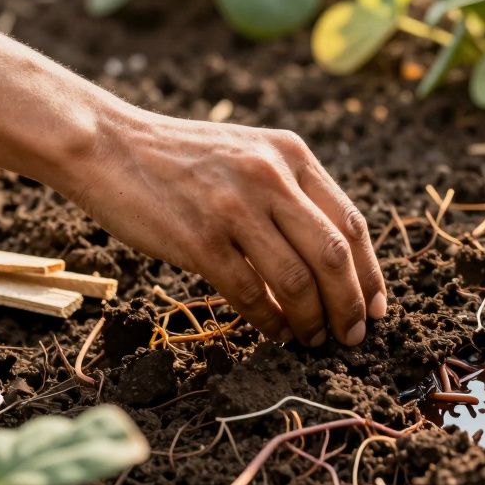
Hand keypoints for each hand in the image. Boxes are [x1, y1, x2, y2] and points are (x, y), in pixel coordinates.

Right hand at [68, 106, 386, 346]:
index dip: (370, 273)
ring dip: (312, 321)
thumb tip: (336, 260)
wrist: (108, 145)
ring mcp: (234, 208)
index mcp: (291, 154)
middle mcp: (270, 176)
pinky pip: (250, 294)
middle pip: (334, 256)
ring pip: (297, 281)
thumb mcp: (250, 153)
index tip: (376, 308)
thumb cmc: (182, 159)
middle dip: (350, 306)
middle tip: (352, 335)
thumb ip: (291, 191)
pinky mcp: (200, 239)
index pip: (351, 223)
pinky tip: (274, 332)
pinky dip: (270, 321)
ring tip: (312, 339)